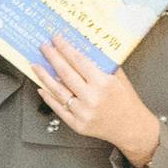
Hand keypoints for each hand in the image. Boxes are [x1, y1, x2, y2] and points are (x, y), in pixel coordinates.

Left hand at [32, 35, 162, 163]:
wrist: (131, 127)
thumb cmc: (126, 100)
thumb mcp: (118, 78)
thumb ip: (101, 64)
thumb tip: (81, 48)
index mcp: (103, 83)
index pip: (79, 61)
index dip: (65, 48)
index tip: (56, 39)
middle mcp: (92, 98)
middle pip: (65, 73)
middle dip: (52, 57)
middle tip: (43, 47)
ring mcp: (82, 113)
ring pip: (57, 91)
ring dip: (44, 76)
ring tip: (36, 65)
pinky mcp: (77, 124)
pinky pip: (58, 108)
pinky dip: (48, 97)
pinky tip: (41, 87)